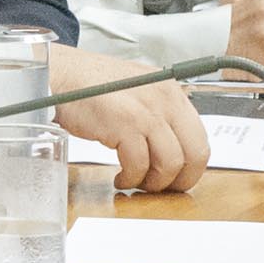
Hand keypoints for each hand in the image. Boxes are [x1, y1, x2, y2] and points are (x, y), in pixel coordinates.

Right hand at [48, 47, 207, 192]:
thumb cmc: (92, 85)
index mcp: (171, 90)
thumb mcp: (138, 90)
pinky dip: (131, 178)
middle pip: (194, 153)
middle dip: (179, 180)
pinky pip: (139, 165)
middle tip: (160, 187)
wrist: (63, 75)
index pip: (200, 138)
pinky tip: (120, 177)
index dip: (190, 166)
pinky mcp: (125, 124)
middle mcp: (165, 99)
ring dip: (153, 182)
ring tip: (135, 182)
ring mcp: (147, 112)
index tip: (177, 178)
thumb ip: (159, 112)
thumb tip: (172, 147)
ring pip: (170, 164)